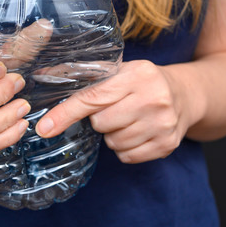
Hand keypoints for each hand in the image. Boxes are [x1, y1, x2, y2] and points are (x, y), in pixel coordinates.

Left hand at [35, 60, 192, 163]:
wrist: (185, 95)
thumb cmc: (143, 82)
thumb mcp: (120, 70)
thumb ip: (84, 75)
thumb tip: (40, 76)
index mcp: (138, 75)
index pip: (93, 98)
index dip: (65, 113)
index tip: (44, 128)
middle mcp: (154, 98)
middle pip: (101, 124)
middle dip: (100, 120)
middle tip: (115, 109)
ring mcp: (163, 124)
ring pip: (113, 142)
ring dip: (113, 134)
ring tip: (129, 119)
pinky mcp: (167, 144)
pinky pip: (127, 156)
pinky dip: (126, 148)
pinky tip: (137, 132)